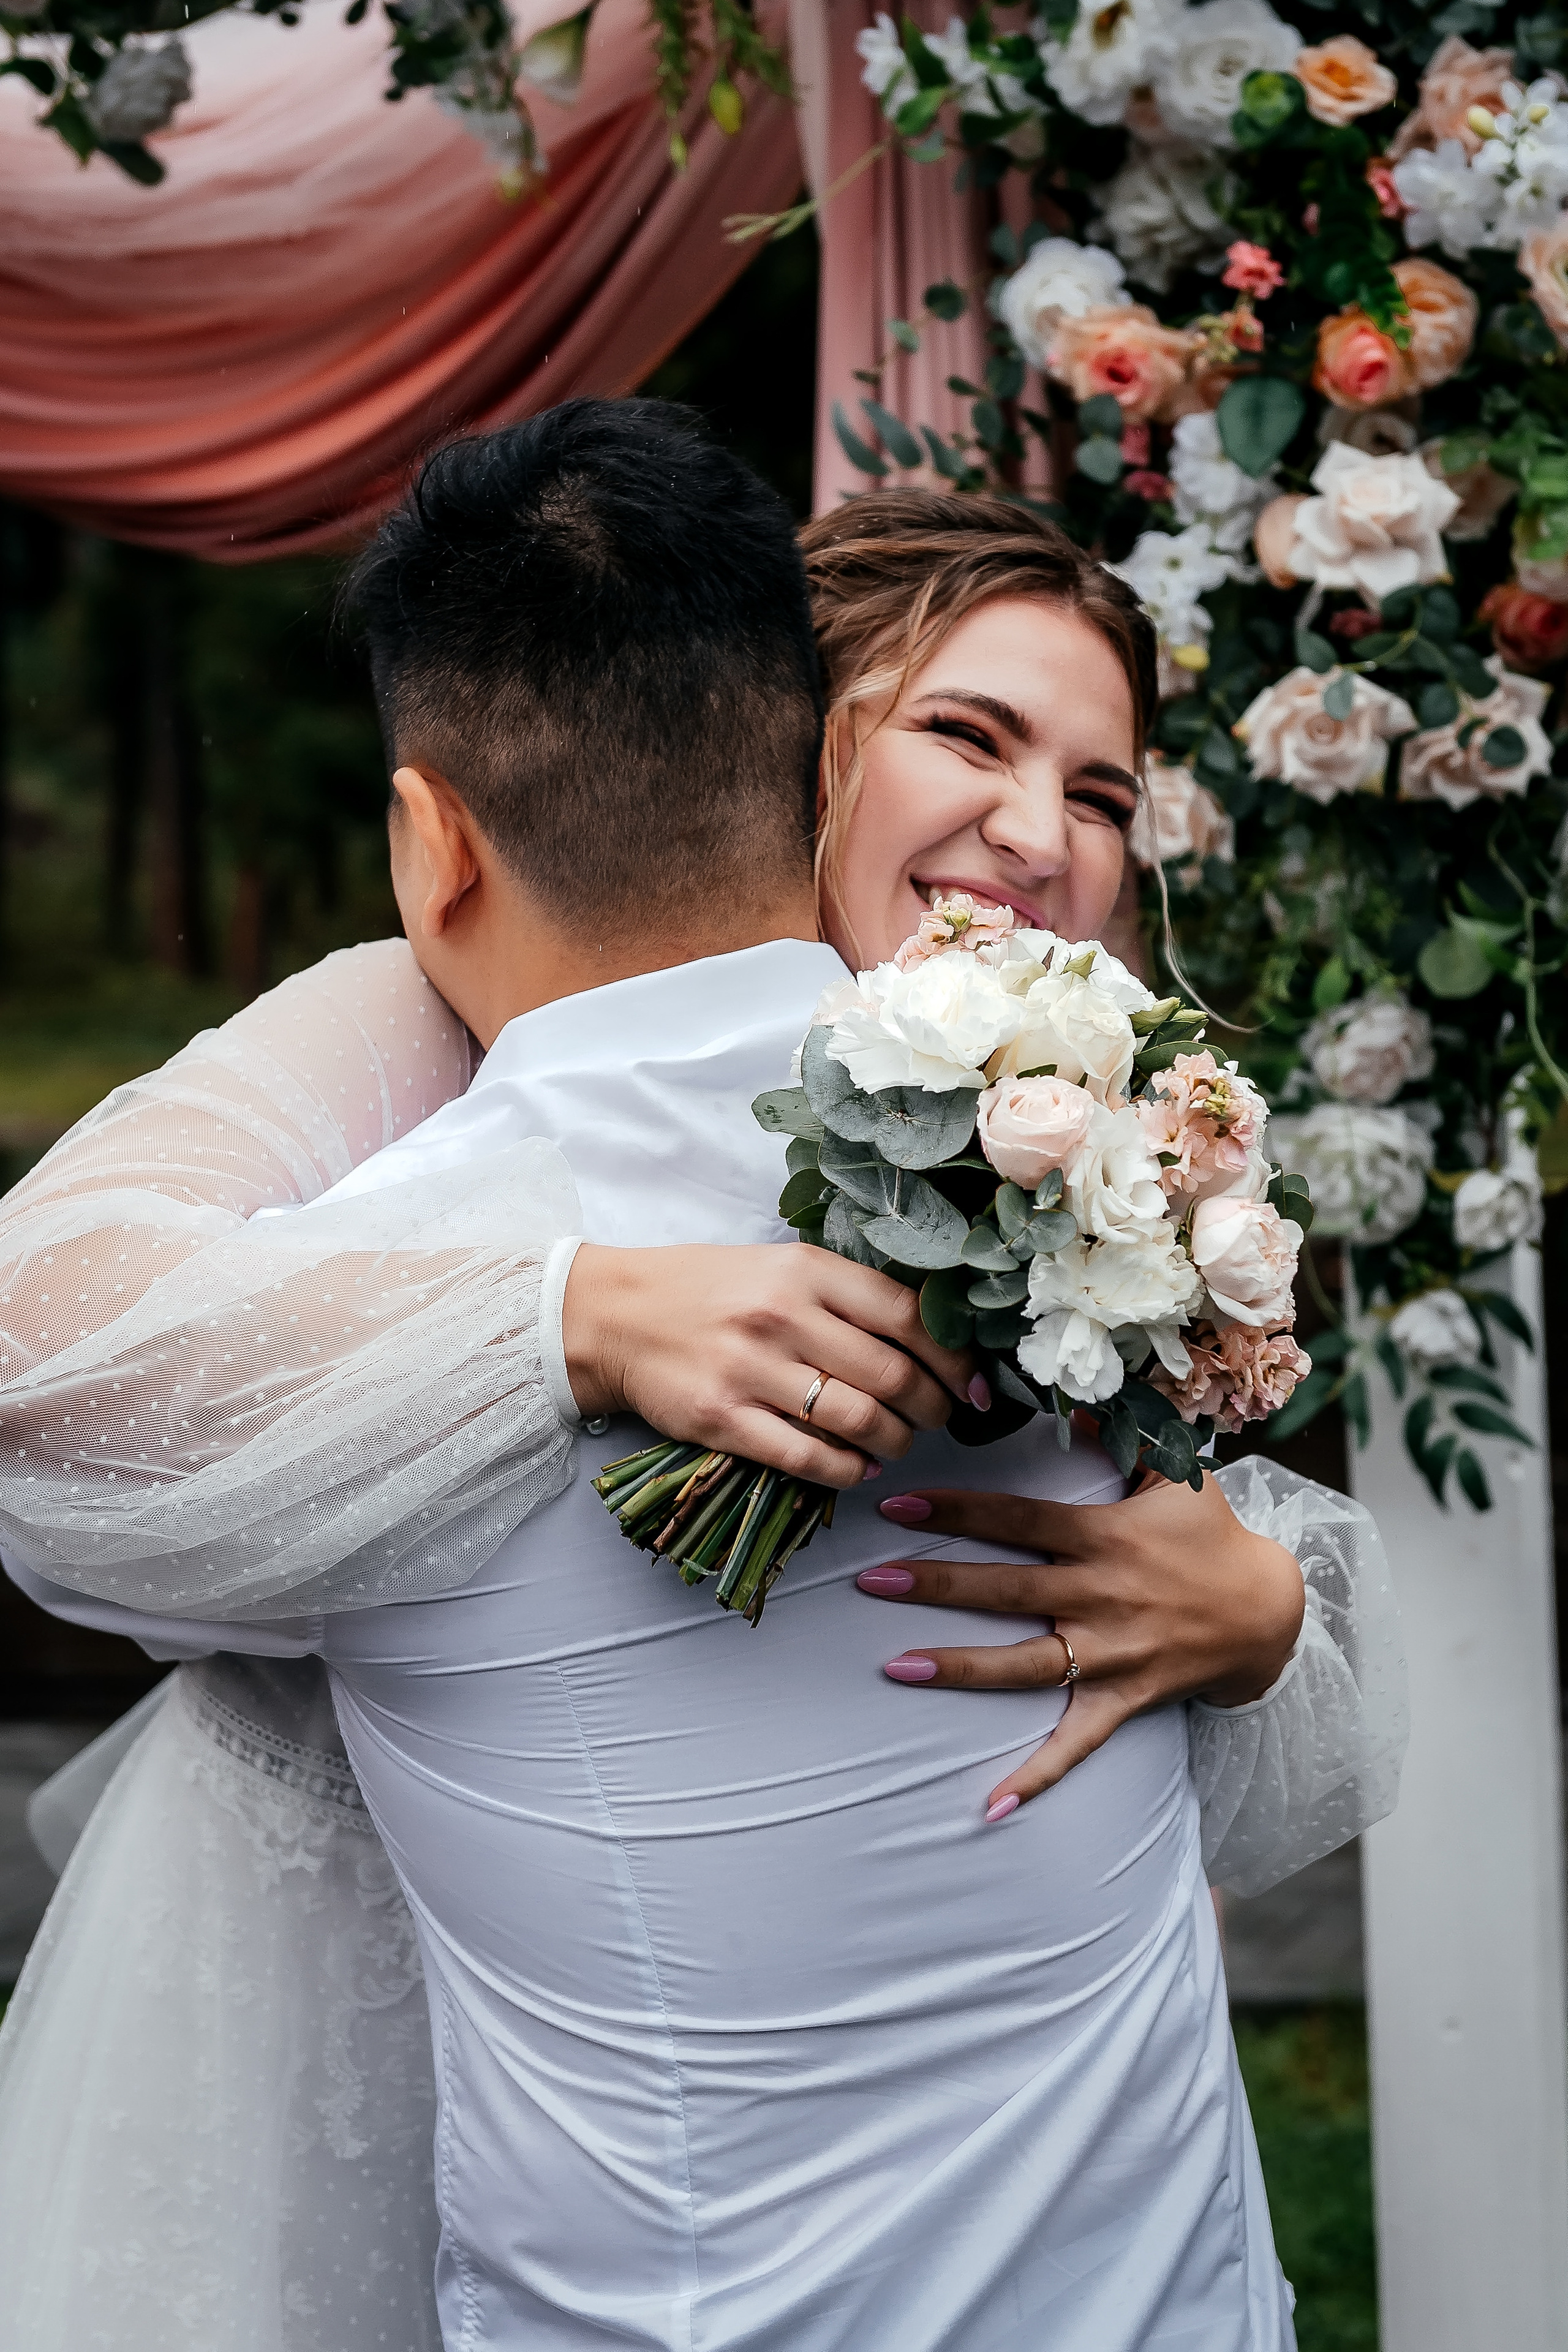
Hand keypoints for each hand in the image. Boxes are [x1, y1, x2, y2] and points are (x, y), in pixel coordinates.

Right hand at [562, 1243, 984, 1489]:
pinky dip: (848, 1472)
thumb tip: (932, 1343)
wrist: (615, 1315)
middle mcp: (782, 1315)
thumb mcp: (781, 1268)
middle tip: (936, 1420)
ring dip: (895, 1443)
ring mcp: (750, 1369)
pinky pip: (807, 1458)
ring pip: (858, 1421)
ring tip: (896, 1444)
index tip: (975, 1389)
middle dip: (931, 1410)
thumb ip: (848, 1296)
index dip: (956, 1361)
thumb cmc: (710, 1291)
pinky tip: (858, 1469)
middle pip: (893, 1376)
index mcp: (806, 1270)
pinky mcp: (722, 1419)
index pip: (910, 1318)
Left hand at [857, 1472, 1304, 1816]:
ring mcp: (1109, 1655)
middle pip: (1006, 1589)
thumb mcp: (1176, 1473)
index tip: (895, 1505)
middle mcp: (1101, 1597)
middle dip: (936, 1584)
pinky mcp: (1122, 1700)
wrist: (1268, 1613)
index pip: (1016, 1519)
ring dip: (961, 1668)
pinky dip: (1037, 1777)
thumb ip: (1121, 1431)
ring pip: (1024, 1664)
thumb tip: (1073, 1391)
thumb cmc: (1210, 1536)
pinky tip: (989, 1808)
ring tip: (898, 1667)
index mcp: (1104, 1538)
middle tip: (869, 1580)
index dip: (956, 1509)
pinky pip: (1074, 1744)